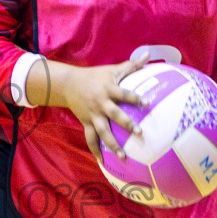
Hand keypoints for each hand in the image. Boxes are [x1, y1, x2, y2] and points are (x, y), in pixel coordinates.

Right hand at [29, 56, 147, 159]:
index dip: (135, 98)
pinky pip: (90, 139)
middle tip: (139, 133)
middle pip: (115, 115)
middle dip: (126, 124)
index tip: (147, 104)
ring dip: (113, 145)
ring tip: (124, 157)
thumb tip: (148, 55)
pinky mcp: (86, 123)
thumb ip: (131, 65)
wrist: (68, 84)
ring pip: (103, 132)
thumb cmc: (95, 76)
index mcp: (108, 89)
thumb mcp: (112, 69)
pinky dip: (95, 151)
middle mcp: (101, 103)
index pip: (124, 94)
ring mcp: (93, 115)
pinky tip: (103, 162)